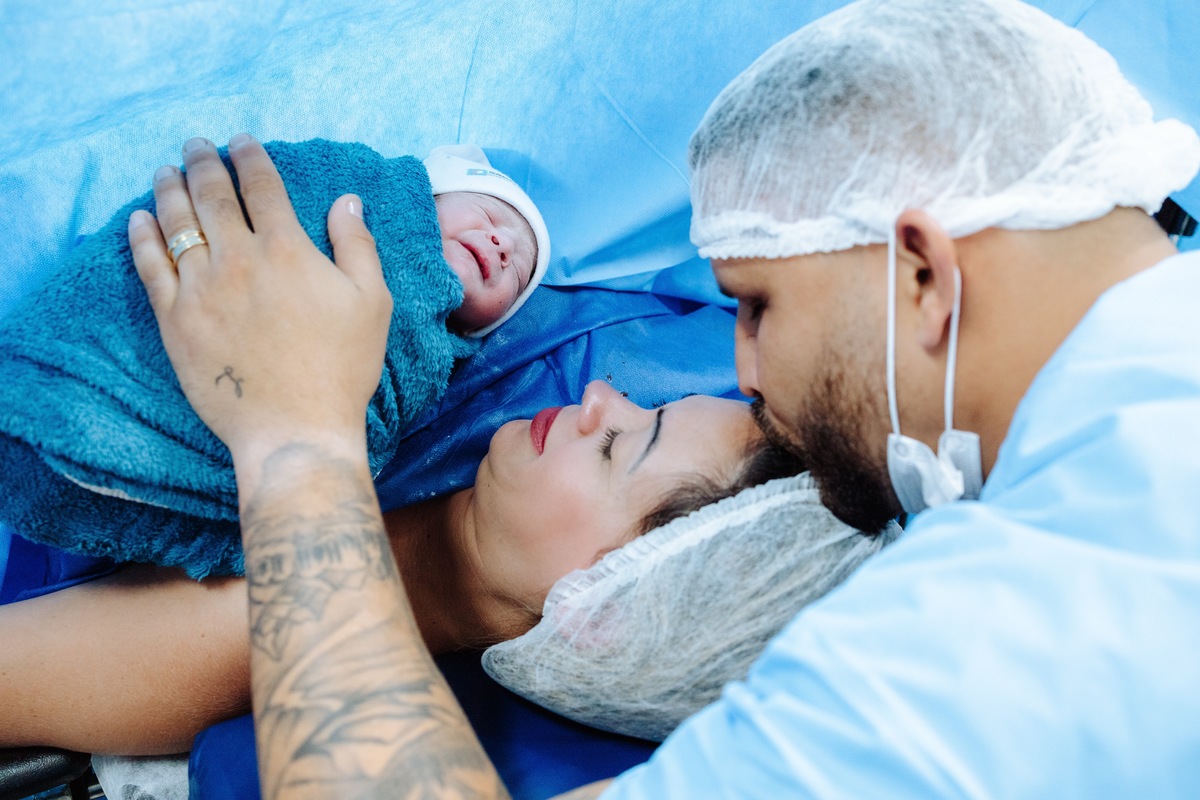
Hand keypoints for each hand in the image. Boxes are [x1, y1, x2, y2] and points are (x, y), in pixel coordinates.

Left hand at [129, 134, 392, 465]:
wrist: (295, 427)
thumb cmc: (343, 367)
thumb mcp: (372, 301)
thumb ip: (357, 245)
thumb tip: (346, 201)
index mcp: (287, 248)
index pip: (261, 185)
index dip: (250, 157)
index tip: (242, 142)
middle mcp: (238, 258)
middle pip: (211, 194)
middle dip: (202, 161)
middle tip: (196, 145)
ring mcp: (200, 288)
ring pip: (176, 222)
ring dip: (170, 189)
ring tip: (166, 171)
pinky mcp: (175, 319)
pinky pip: (150, 266)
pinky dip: (142, 236)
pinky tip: (139, 219)